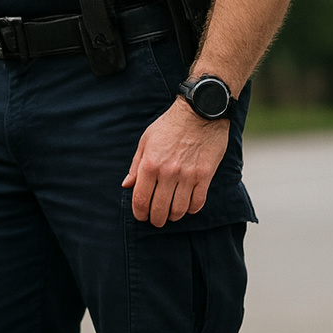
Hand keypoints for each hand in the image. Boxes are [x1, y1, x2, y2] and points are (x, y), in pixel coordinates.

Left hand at [121, 100, 230, 225]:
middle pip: (159, 208)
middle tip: (156, 220)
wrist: (200, 112)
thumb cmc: (169, 126)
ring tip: (171, 215)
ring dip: (174, 216)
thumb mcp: (145, 141)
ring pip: (179, 209)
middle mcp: (168, 173)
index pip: (140, 199)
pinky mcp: (206, 175)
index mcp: (150, 165)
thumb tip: (127, 185)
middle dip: (155, 219)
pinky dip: (192, 209)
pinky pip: (198, 201)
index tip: (141, 216)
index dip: (139, 213)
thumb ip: (135, 166)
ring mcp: (188, 175)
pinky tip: (188, 208)